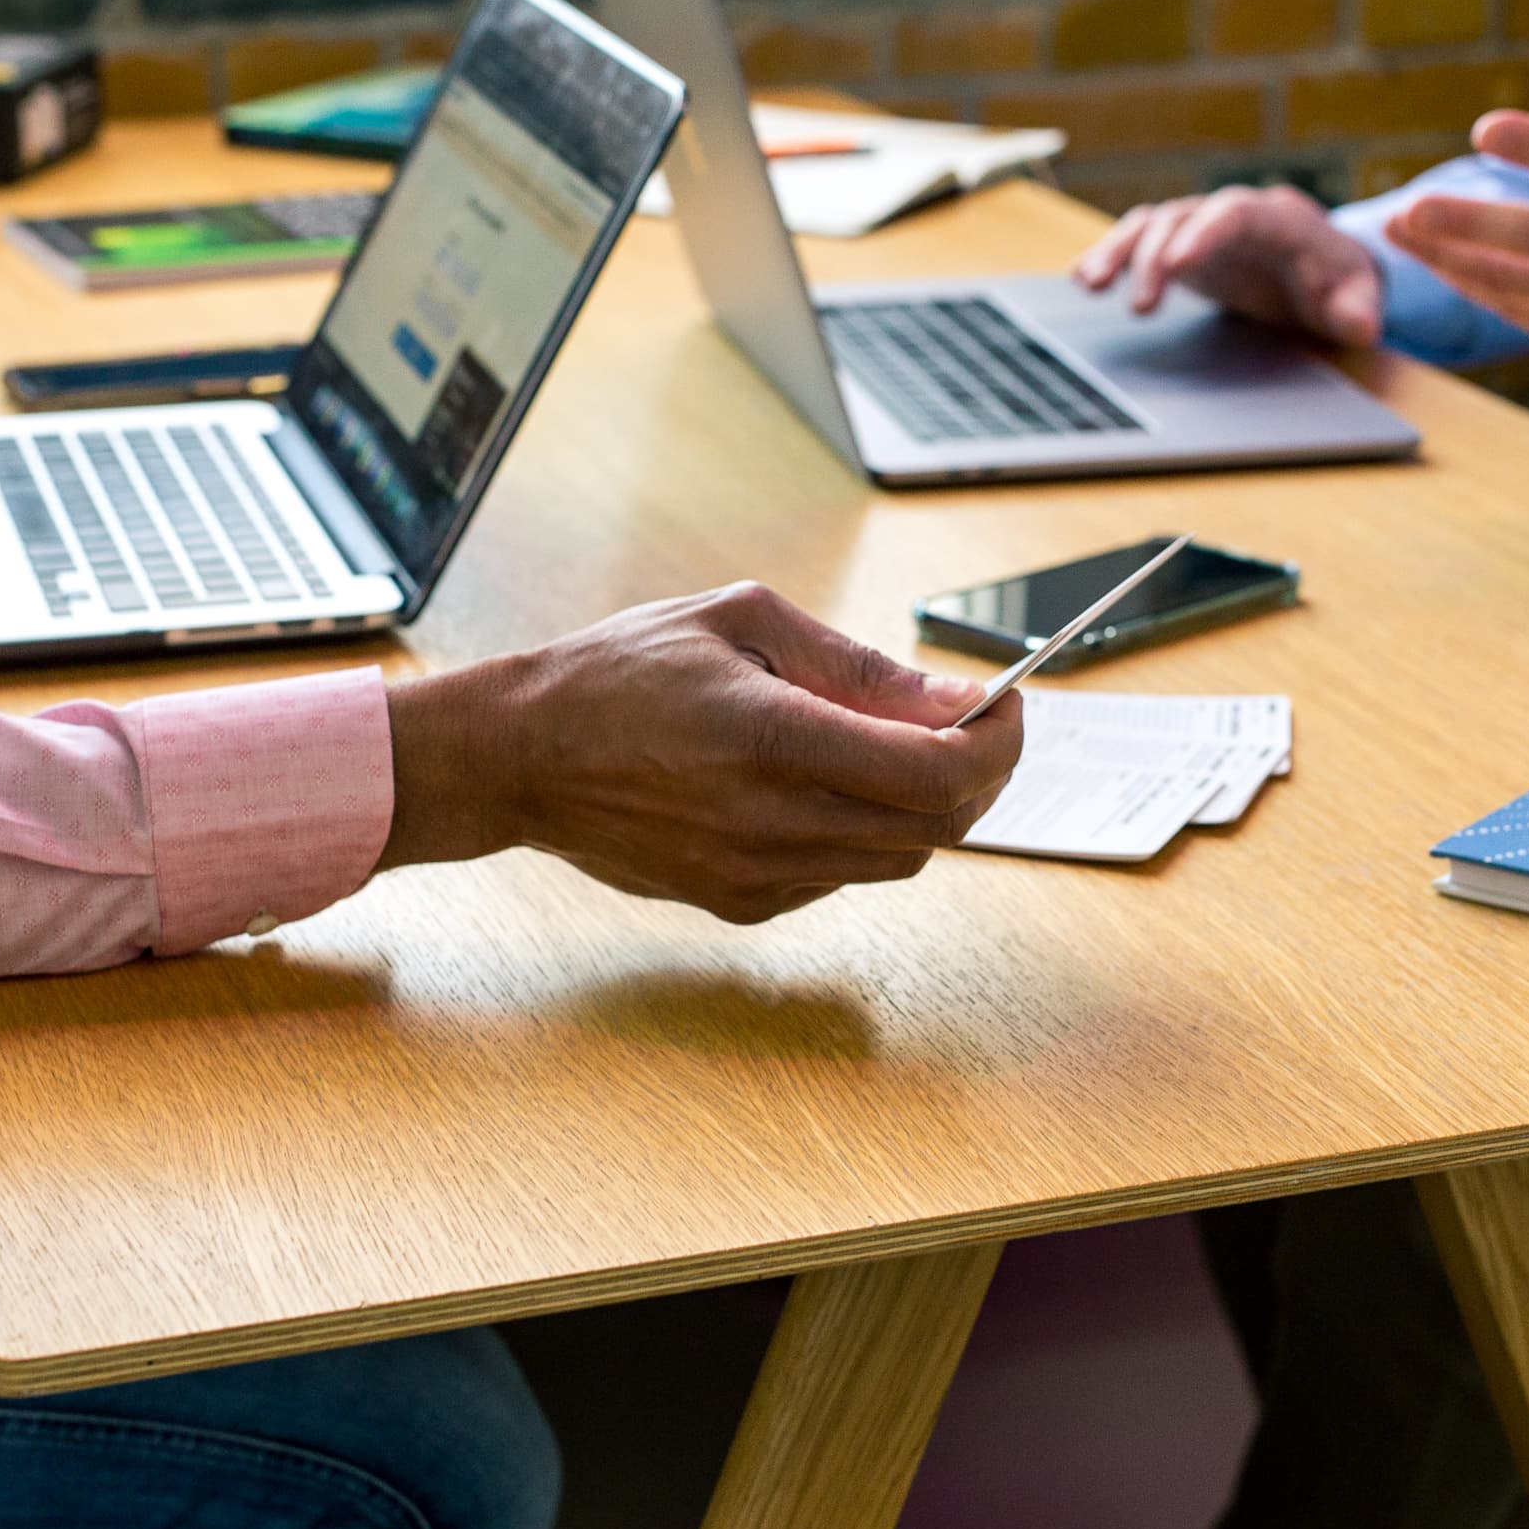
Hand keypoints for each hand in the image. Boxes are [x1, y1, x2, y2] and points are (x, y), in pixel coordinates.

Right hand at [383, 584, 1024, 924]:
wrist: (520, 756)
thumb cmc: (622, 673)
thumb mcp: (741, 623)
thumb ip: (858, 667)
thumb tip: (955, 702)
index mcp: (775, 736)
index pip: (940, 773)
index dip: (998, 744)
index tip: (1007, 705)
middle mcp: (772, 820)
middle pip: (938, 827)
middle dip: (979, 774)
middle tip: (973, 724)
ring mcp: (757, 875)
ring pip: (900, 859)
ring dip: (925, 806)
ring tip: (896, 745)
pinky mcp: (741, 905)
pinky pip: (843, 874)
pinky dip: (864, 831)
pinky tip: (824, 784)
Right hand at [1073, 184, 1384, 345]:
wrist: (1324, 272)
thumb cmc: (1340, 282)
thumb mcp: (1358, 298)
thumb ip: (1358, 309)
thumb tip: (1360, 326)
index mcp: (1278, 219)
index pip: (1235, 212)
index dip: (1205, 232)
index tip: (1179, 264)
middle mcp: (1230, 214)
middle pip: (1183, 217)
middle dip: (1155, 256)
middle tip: (1139, 306)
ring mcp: (1200, 229)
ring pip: (1152, 225)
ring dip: (1119, 250)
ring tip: (1089, 284)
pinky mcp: (1180, 248)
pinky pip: (1140, 243)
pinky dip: (1112, 256)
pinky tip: (1083, 279)